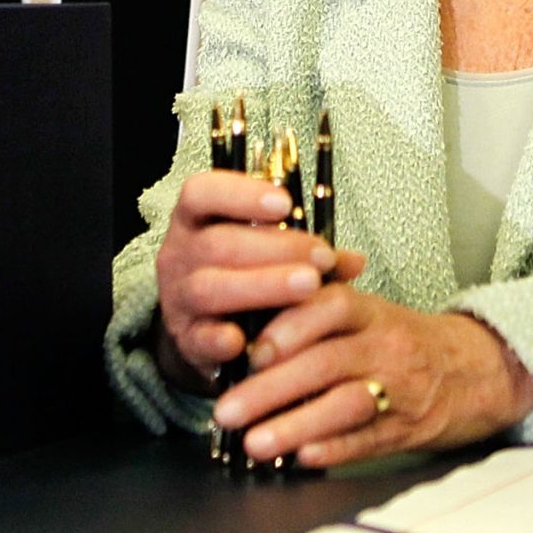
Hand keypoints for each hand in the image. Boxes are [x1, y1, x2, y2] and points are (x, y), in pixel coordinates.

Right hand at [154, 168, 358, 392]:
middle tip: (321, 257)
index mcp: (196, 219)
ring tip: (309, 286)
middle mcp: (179, 254)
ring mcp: (178, 298)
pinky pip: (199, 338)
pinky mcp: (185, 339)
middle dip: (274, 248)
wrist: (206, 329)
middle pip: (216, 243)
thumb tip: (355, 260)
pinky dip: (223, 339)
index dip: (241, 193)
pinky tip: (250, 340)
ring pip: (209, 287)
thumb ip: (307, 252)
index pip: (202, 192)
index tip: (285, 203)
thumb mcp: (269, 253)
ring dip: (263, 285)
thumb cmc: (243, 275)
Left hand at [212, 290, 532, 467]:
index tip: (252, 349)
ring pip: (345, 405)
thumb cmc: (404, 340)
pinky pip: (368, 440)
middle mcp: (385, 346)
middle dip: (270, 389)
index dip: (290, 325)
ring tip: (255, 444)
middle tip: (228, 410)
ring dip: (295, 426)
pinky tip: (302, 458)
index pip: (331, 306)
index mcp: (371, 312)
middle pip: (326, 362)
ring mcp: (399, 388)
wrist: (476, 369)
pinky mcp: (407, 428)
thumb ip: (318, 308)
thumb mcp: (368, 311)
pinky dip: (333, 450)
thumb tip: (250, 322)